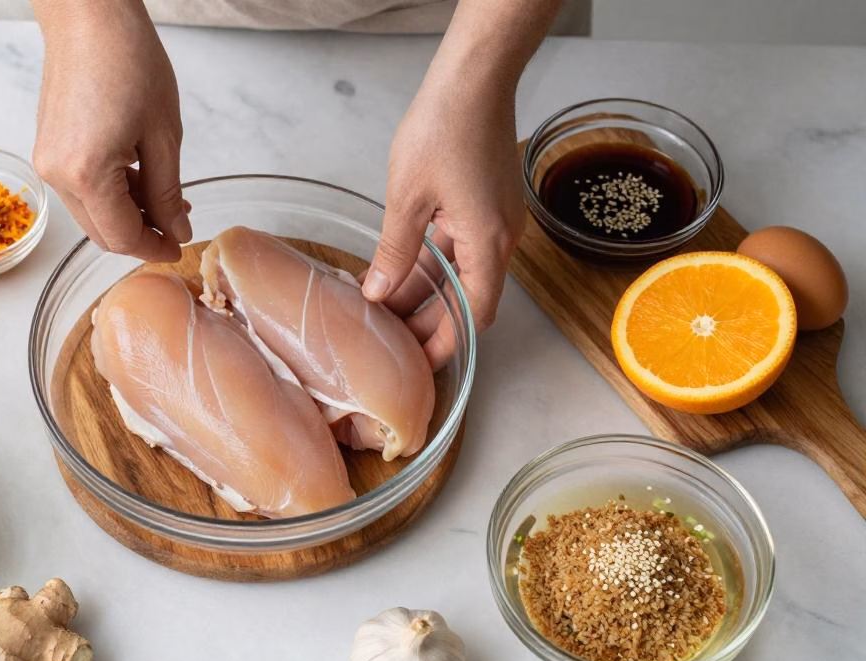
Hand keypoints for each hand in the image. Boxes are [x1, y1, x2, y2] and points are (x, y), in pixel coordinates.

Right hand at [33, 2, 189, 261]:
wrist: (88, 17)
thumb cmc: (127, 60)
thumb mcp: (163, 135)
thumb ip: (168, 192)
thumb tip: (175, 229)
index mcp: (87, 175)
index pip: (122, 237)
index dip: (154, 248)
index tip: (179, 247)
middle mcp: (58, 175)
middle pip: (102, 233)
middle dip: (141, 235)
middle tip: (176, 223)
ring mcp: (48, 163)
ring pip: (91, 214)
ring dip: (126, 214)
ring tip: (163, 196)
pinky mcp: (47, 149)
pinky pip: (80, 190)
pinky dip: (109, 194)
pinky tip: (137, 178)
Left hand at [363, 71, 524, 368]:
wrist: (473, 79)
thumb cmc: (445, 129)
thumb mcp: (407, 198)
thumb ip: (394, 251)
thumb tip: (378, 293)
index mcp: (488, 242)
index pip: (473, 315)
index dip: (447, 344)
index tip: (420, 364)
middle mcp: (501, 237)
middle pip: (468, 298)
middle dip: (431, 322)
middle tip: (393, 343)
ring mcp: (496, 219)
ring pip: (462, 272)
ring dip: (428, 292)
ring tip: (386, 310)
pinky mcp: (486, 203)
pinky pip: (461, 247)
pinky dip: (433, 264)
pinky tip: (399, 271)